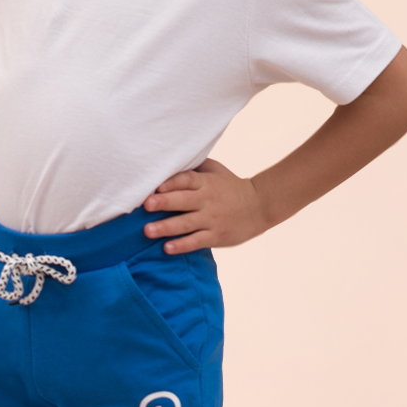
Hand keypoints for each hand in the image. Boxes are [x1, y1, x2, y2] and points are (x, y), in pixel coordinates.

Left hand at [142, 158, 272, 254]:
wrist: (259, 206)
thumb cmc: (230, 187)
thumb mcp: (215, 171)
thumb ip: (194, 167)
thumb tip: (168, 158)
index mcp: (205, 182)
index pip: (186, 180)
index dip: (171, 182)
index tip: (155, 186)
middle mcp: (207, 200)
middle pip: (183, 200)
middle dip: (164, 202)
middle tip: (146, 205)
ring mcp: (211, 219)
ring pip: (186, 223)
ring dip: (166, 227)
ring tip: (148, 231)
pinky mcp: (215, 236)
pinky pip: (196, 241)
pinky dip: (182, 245)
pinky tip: (167, 248)